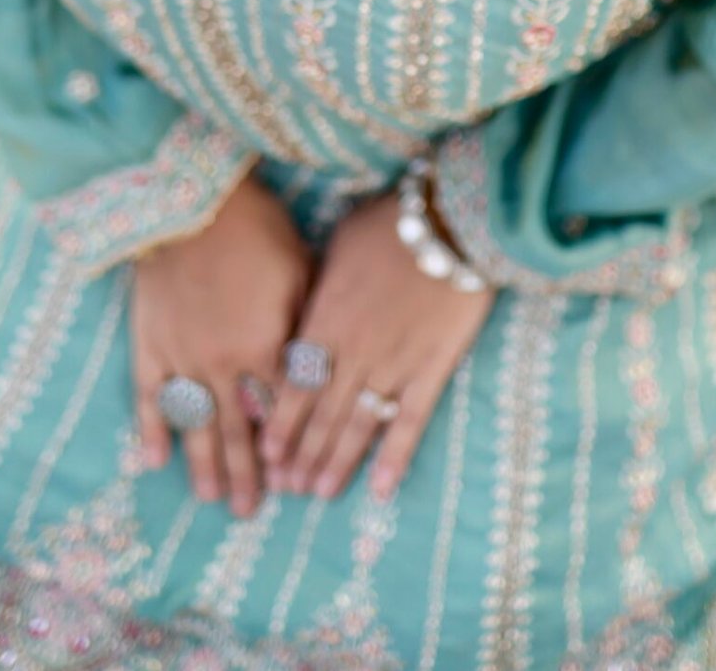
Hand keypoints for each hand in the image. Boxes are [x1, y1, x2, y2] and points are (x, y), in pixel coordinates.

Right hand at [131, 171, 313, 517]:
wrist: (192, 200)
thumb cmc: (256, 227)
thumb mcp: (299, 270)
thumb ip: (304, 324)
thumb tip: (315, 363)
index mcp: (266, 348)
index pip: (281, 411)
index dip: (288, 447)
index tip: (295, 480)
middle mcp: (224, 366)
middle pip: (238, 431)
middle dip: (248, 474)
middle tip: (251, 513)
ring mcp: (182, 359)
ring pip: (195, 425)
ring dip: (204, 465)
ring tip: (211, 499)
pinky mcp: (149, 344)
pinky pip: (149, 398)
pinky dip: (151, 430)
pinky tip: (153, 461)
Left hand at [259, 187, 493, 504]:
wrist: (449, 221)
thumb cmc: (387, 223)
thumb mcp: (336, 246)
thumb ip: (317, 288)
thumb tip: (300, 312)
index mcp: (326, 320)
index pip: (295, 384)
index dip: (280, 423)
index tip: (266, 456)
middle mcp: (354, 352)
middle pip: (322, 413)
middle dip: (302, 454)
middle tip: (285, 489)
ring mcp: (394, 364)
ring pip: (358, 424)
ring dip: (337, 462)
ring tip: (320, 493)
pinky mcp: (432, 368)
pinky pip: (410, 420)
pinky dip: (395, 456)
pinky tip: (382, 489)